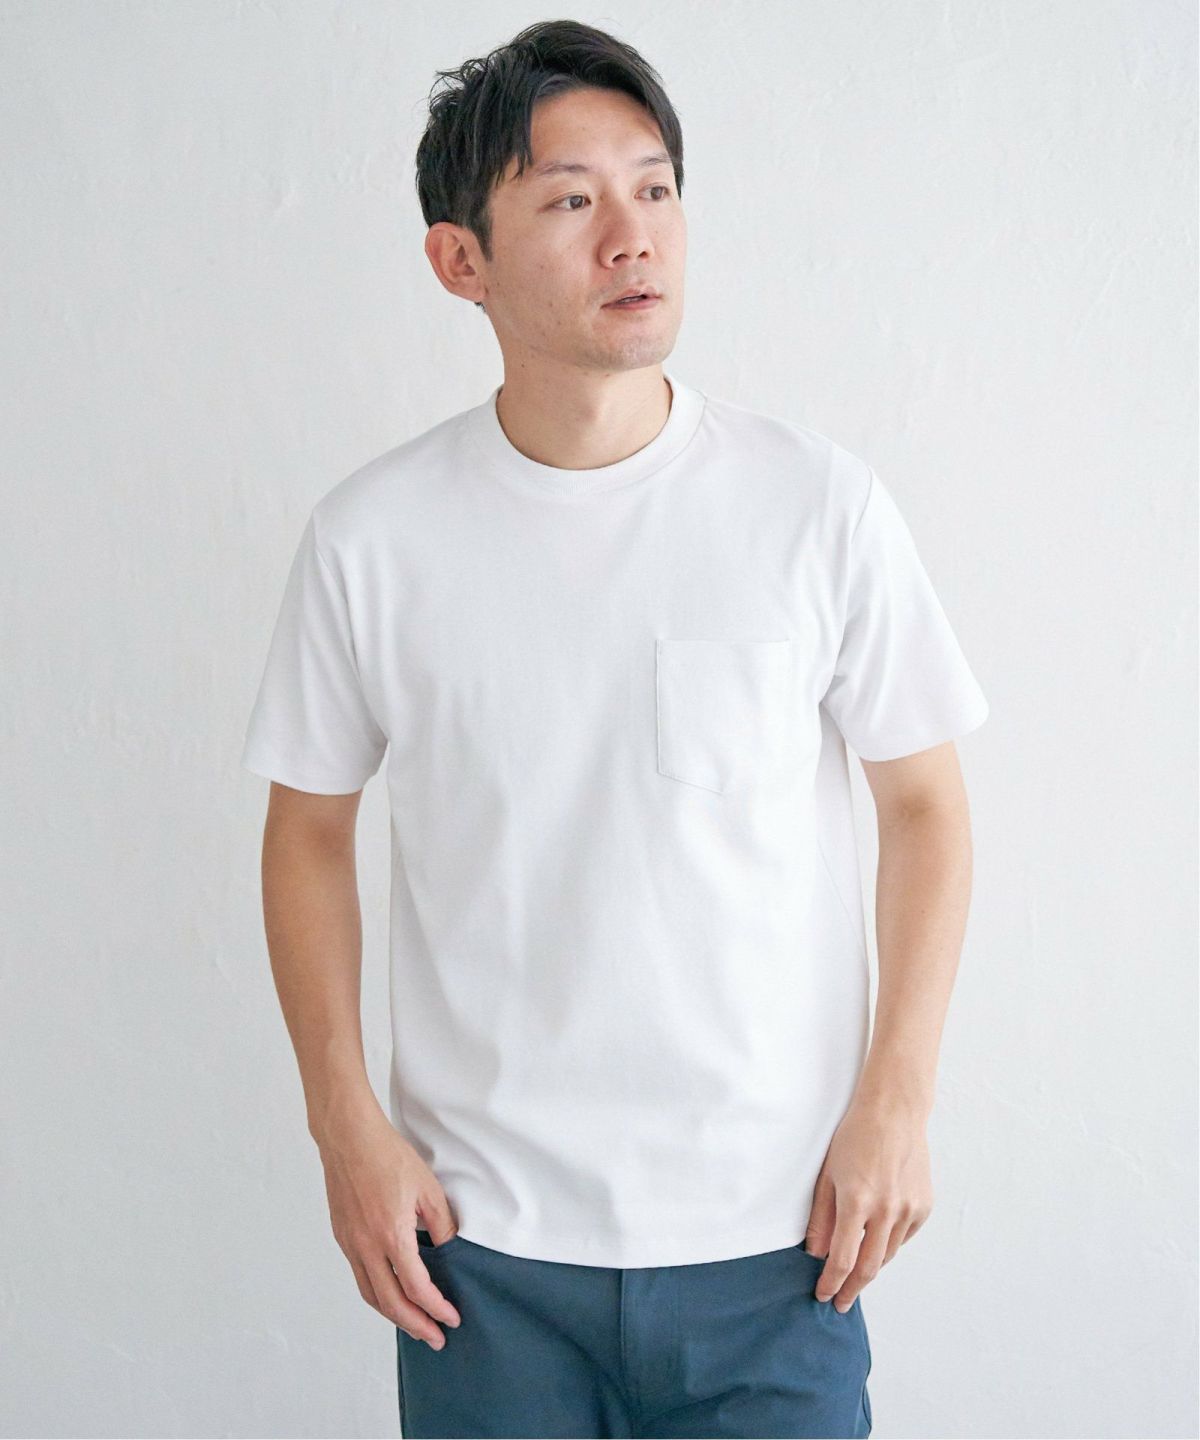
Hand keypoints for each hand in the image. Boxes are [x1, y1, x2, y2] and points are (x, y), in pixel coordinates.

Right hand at [315, 1109, 462, 1347]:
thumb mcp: (427, 1188)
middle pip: (391, 1303)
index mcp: (391, 1235)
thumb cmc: (388, 1156)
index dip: (436, 1308)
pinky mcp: (342, 1236)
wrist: (348, 1137)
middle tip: (436, 1338)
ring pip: (371, 1294)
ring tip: (415, 1324)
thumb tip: (450, 1251)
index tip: (452, 1318)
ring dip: (394, 1315)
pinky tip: (392, 1291)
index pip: (416, 1288)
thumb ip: (441, 1225)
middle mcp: (366, 1246)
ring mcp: (350, 1243)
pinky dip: (378, 1293)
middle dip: (415, 1325)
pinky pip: (360, 1276)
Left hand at [803, 1096, 932, 1312]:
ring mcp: (909, 1210)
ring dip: (870, 1269)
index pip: (842, 1260)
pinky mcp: (924, 1206)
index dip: (831, 1283)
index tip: (824, 1296)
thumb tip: (816, 1254)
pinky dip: (888, 1245)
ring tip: (855, 1276)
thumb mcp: (827, 1174)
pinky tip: (876, 1242)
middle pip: (869, 1268)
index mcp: (857, 1202)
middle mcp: (886, 1210)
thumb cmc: (854, 1138)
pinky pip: (903, 1238)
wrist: (894, 1112)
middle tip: (841, 1303)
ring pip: (888, 1255)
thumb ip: (821, 1218)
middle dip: (852, 1290)